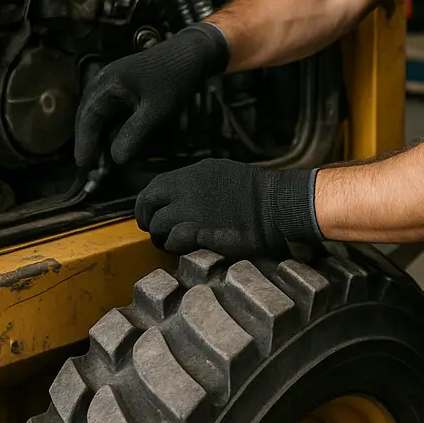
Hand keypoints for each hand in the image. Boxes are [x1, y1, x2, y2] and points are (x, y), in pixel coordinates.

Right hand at [74, 23, 228, 166]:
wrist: (192, 52)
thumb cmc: (175, 79)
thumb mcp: (155, 112)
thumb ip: (133, 136)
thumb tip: (116, 160)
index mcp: (107, 84)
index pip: (87, 120)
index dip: (84, 145)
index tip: (84, 166)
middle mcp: (103, 79)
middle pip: (88, 115)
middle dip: (89, 140)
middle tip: (93, 166)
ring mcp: (111, 78)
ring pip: (98, 111)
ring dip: (99, 132)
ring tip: (103, 156)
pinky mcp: (122, 81)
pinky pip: (108, 105)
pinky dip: (109, 122)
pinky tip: (116, 135)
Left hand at [134, 157, 321, 257]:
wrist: (276, 206)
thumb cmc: (256, 193)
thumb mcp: (222, 175)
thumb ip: (198, 184)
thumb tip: (180, 197)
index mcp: (194, 173)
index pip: (155, 186)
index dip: (147, 202)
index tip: (148, 214)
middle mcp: (188, 188)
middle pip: (149, 204)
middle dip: (147, 220)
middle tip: (154, 232)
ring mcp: (192, 209)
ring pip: (158, 225)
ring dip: (161, 237)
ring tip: (172, 244)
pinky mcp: (200, 231)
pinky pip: (174, 240)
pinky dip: (176, 247)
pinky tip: (187, 249)